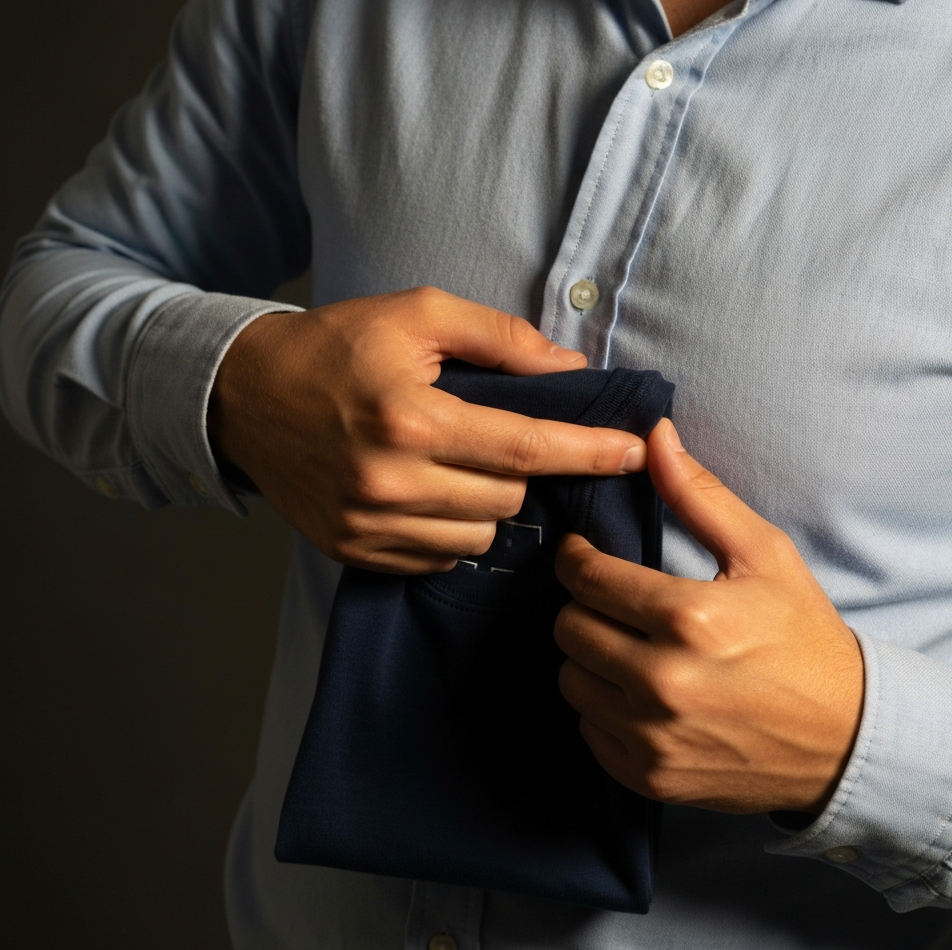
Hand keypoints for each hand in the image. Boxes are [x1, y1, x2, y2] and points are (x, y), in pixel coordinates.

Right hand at [208, 287, 645, 572]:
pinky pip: (438, 559)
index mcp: (411, 418)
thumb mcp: (417, 315)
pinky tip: (428, 495)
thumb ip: (500, 338)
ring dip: (487, 504)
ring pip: (478, 536)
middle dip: (519, 471)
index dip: (587, 451)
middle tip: (490, 438)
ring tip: (455, 466)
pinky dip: (450, 530)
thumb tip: (570, 367)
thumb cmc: (335, 346)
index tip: (633, 452)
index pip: (525, 448)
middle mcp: (390, 482)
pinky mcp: (354, 551)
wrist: (245, 397)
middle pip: (508, 499)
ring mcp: (369, 525)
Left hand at [553, 418, 863, 814]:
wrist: (844, 739)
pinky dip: (603, 709)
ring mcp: (653, 737)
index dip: (576, 560)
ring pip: (571, 679)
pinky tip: (640, 695)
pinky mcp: (649, 777)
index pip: (585, 578)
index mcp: (689, 617)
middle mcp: (663, 681)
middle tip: (614, 603)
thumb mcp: (764, 554)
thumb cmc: (803, 637)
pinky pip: (588, 730)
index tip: (585, 556)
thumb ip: (700, 494)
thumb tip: (655, 435)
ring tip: (628, 647)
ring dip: (590, 658)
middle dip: (584, 607)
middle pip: (568, 628)